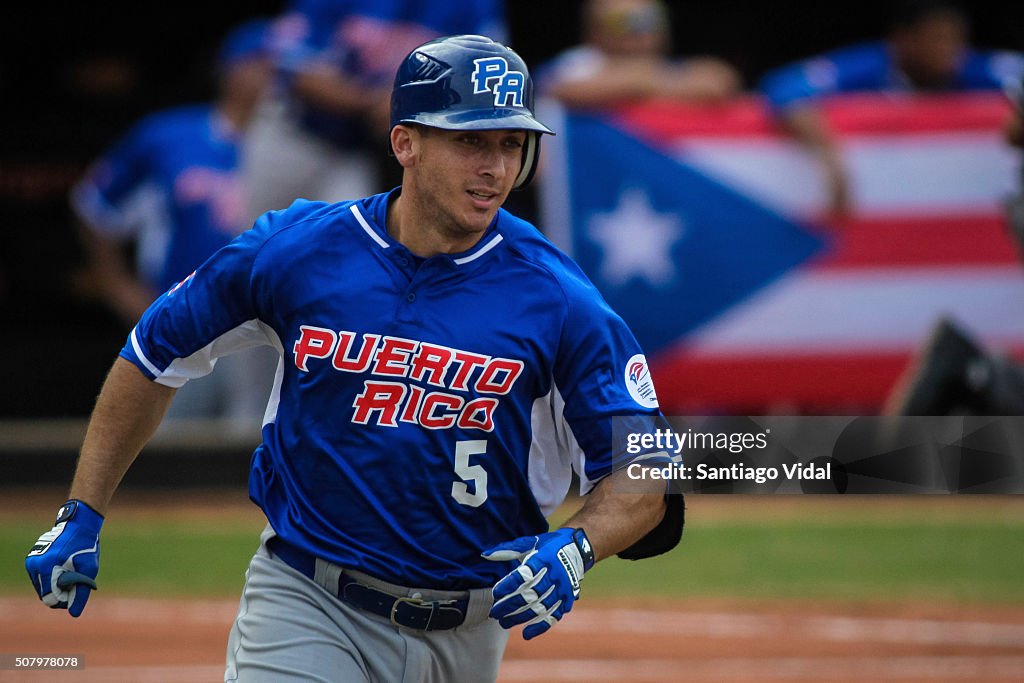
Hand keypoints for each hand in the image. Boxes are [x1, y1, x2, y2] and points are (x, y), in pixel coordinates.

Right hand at [26, 500, 102, 616]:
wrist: (78, 525)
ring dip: (55, 586)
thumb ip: (81, 592)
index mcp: (49, 566)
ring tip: (70, 572)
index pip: (50, 598)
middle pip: (44, 595)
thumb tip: (74, 614)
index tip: (76, 590)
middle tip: (75, 580)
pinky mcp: (31, 560)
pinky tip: (62, 568)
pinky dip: (50, 579)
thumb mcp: (89, 569)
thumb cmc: (86, 547)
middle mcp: (36, 564)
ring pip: (41, 588)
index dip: (64, 600)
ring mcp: (31, 562)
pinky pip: (39, 580)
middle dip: (60, 593)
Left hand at [482, 527, 594, 639]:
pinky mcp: (567, 599)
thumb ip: (507, 550)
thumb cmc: (548, 545)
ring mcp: (562, 589)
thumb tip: (484, 555)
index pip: (524, 575)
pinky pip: (554, 616)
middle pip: (530, 595)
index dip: (508, 585)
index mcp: (543, 559)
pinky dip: (541, 627)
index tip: (496, 593)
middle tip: (494, 613)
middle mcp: (554, 575)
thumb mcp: (529, 542)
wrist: (579, 549)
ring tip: (504, 623)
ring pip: (540, 608)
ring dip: (520, 618)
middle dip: (510, 605)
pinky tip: (526, 634)